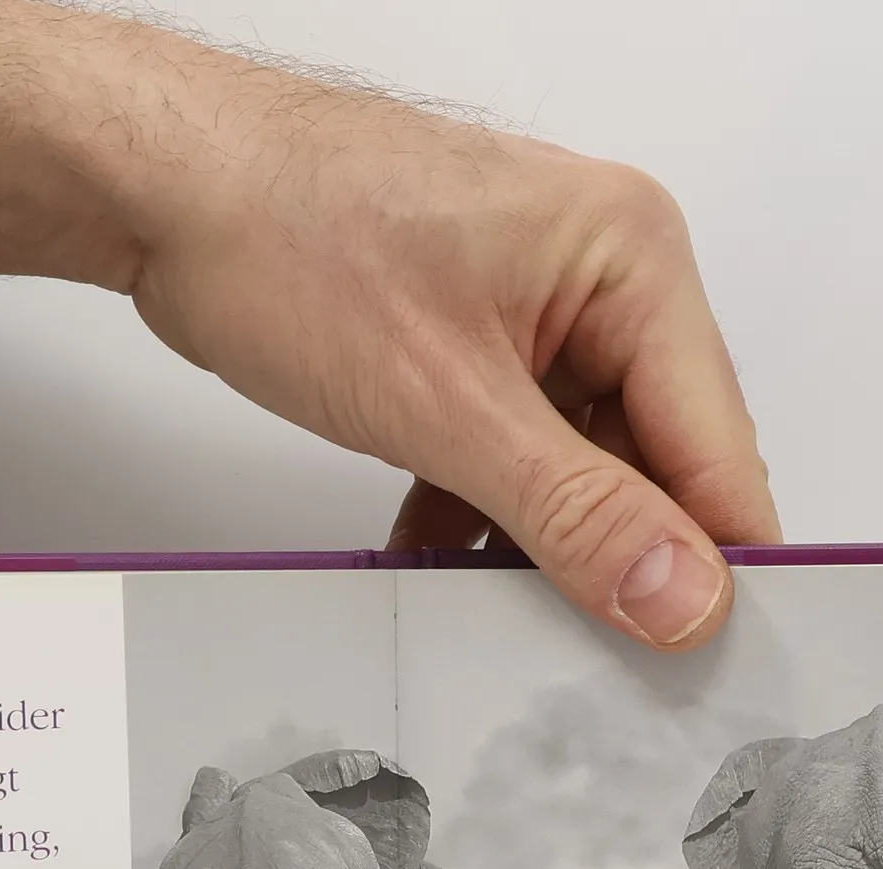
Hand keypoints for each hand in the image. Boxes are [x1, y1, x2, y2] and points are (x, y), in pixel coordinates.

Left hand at [0, 1, 780, 650]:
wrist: (164, 187)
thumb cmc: (287, 237)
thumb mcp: (448, 407)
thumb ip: (577, 514)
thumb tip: (683, 596)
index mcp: (633, 262)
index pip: (717, 450)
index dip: (714, 566)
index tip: (697, 666)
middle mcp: (603, 280)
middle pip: (656, 465)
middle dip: (619, 562)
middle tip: (590, 661)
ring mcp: (537, 314)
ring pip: (580, 472)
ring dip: (540, 548)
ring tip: (499, 616)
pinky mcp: (477, 347)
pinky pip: (516, 457)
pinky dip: (482, 518)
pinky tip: (437, 563)